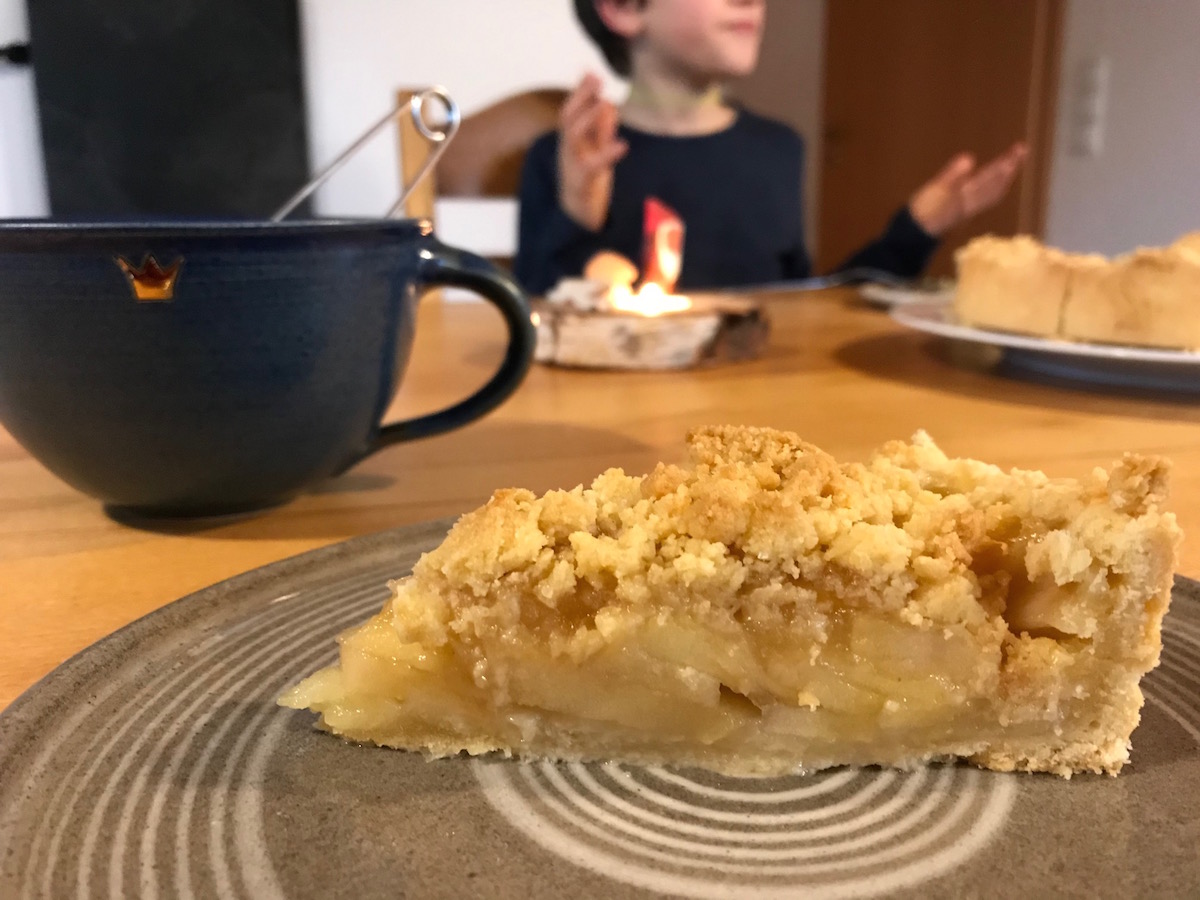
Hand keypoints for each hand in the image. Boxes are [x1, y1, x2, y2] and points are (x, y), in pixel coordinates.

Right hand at [558, 73, 628, 231]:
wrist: (577, 217)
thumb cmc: (587, 181)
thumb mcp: (595, 151)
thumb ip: (601, 129)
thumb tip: (608, 101)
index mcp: (571, 140)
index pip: (571, 110)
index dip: (580, 90)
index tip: (591, 71)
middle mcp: (568, 150)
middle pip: (567, 118)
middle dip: (580, 96)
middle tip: (596, 78)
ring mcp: (572, 166)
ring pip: (572, 137)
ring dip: (587, 117)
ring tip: (603, 101)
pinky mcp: (582, 183)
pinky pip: (592, 166)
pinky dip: (607, 154)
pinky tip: (622, 145)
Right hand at [908, 142, 1028, 236]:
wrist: (913, 235)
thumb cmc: (922, 212)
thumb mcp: (934, 191)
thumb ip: (951, 176)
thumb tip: (969, 159)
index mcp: (967, 194)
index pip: (990, 176)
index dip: (1004, 163)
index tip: (1018, 150)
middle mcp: (972, 202)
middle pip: (995, 185)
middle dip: (1009, 169)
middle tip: (1021, 151)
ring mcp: (967, 209)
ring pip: (991, 193)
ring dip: (1004, 179)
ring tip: (1012, 166)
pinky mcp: (960, 212)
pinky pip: (984, 200)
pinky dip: (993, 190)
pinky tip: (992, 186)